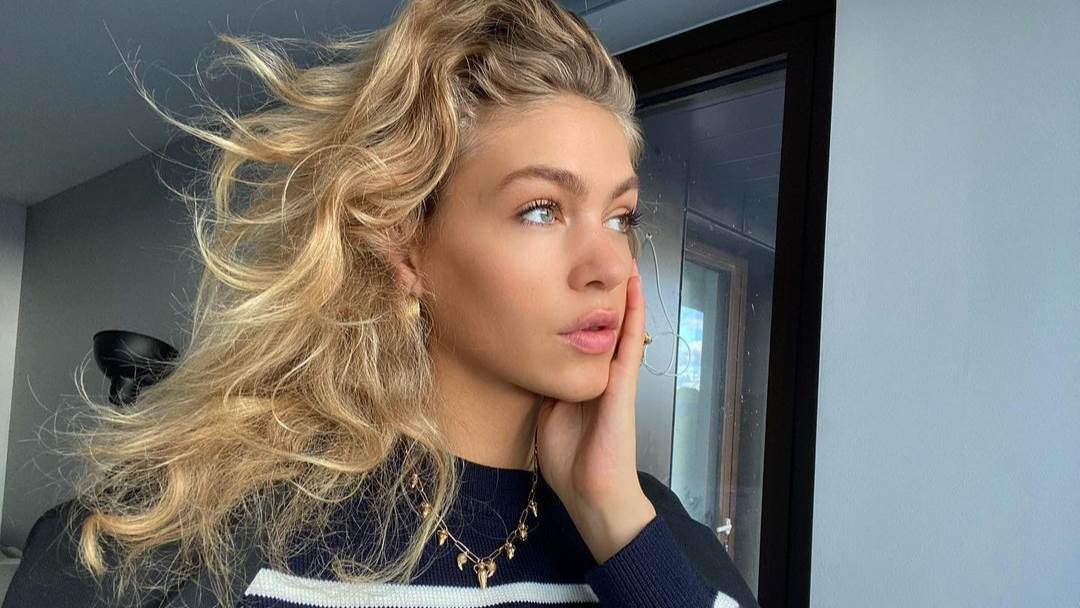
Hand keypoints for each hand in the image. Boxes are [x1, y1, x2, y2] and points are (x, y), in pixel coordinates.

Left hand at [535, 260, 656, 563]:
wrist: (592, 493)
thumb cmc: (568, 461)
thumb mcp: (544, 412)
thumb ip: (541, 385)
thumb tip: (524, 357)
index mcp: (580, 376)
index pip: (576, 330)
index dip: (572, 302)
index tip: (563, 271)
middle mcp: (599, 370)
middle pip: (598, 320)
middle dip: (596, 287)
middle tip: (593, 248)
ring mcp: (615, 376)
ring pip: (618, 322)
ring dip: (619, 289)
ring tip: (618, 251)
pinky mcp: (624, 384)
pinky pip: (630, 341)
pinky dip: (632, 312)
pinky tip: (632, 284)